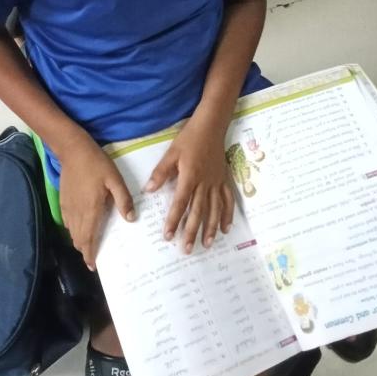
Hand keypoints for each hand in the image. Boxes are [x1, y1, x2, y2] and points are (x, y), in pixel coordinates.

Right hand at [59, 136, 134, 270]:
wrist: (73, 150)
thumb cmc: (97, 164)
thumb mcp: (115, 179)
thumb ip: (123, 199)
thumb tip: (131, 218)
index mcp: (91, 210)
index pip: (89, 239)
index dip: (90, 254)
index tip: (93, 266)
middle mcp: (77, 213)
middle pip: (78, 239)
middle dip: (85, 251)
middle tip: (92, 258)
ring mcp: (68, 207)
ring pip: (72, 232)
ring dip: (79, 241)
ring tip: (88, 245)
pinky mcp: (63, 200)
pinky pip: (67, 222)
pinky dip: (73, 230)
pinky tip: (79, 227)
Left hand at [145, 116, 233, 252]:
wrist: (211, 126)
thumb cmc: (189, 138)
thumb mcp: (171, 153)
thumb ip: (161, 173)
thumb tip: (148, 190)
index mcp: (190, 177)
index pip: (180, 203)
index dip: (174, 220)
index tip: (168, 236)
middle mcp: (205, 183)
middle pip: (198, 211)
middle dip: (192, 231)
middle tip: (187, 249)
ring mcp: (217, 182)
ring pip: (214, 209)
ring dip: (210, 228)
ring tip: (206, 244)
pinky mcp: (224, 179)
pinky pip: (227, 200)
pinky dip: (227, 214)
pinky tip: (225, 228)